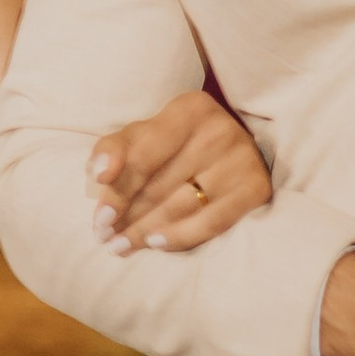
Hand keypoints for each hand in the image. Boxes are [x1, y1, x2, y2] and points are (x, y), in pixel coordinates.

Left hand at [90, 89, 275, 249]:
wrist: (233, 152)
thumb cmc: (177, 146)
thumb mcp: (144, 136)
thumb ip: (114, 149)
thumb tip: (98, 174)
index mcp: (189, 110)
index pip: (144, 155)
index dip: (118, 189)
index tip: (99, 217)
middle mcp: (219, 130)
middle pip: (161, 184)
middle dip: (127, 215)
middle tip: (105, 237)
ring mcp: (241, 159)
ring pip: (182, 206)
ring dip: (145, 231)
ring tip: (121, 245)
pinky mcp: (256, 187)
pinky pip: (212, 222)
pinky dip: (181, 236)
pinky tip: (156, 244)